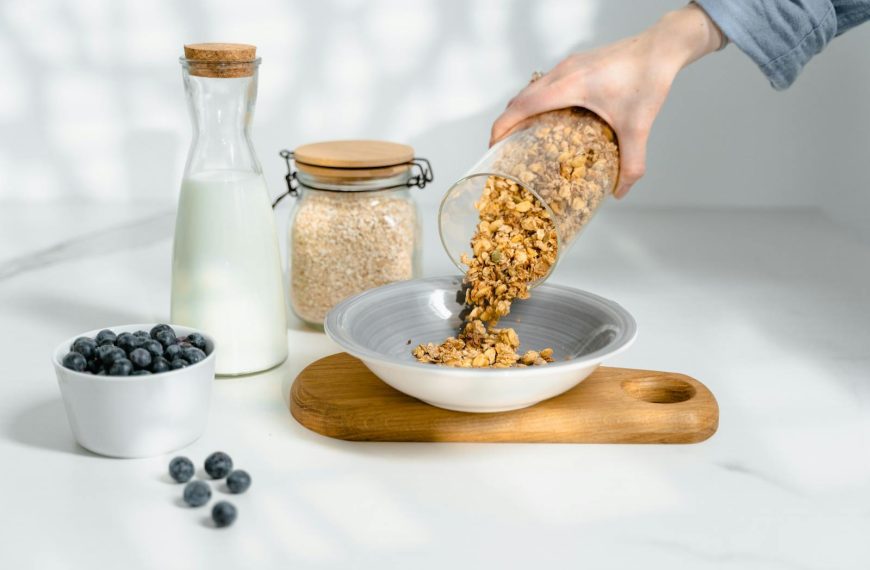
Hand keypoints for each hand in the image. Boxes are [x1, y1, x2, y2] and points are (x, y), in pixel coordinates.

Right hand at [490, 4, 723, 197]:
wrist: (662, 47)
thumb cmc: (648, 80)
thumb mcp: (638, 128)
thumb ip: (631, 163)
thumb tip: (620, 191)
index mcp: (568, 86)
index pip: (521, 106)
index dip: (501, 127)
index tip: (493, 147)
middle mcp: (562, 72)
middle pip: (520, 98)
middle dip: (507, 123)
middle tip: (506, 148)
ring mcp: (568, 65)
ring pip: (532, 88)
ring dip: (522, 110)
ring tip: (524, 135)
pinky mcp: (577, 63)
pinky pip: (546, 83)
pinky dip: (538, 100)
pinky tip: (552, 118)